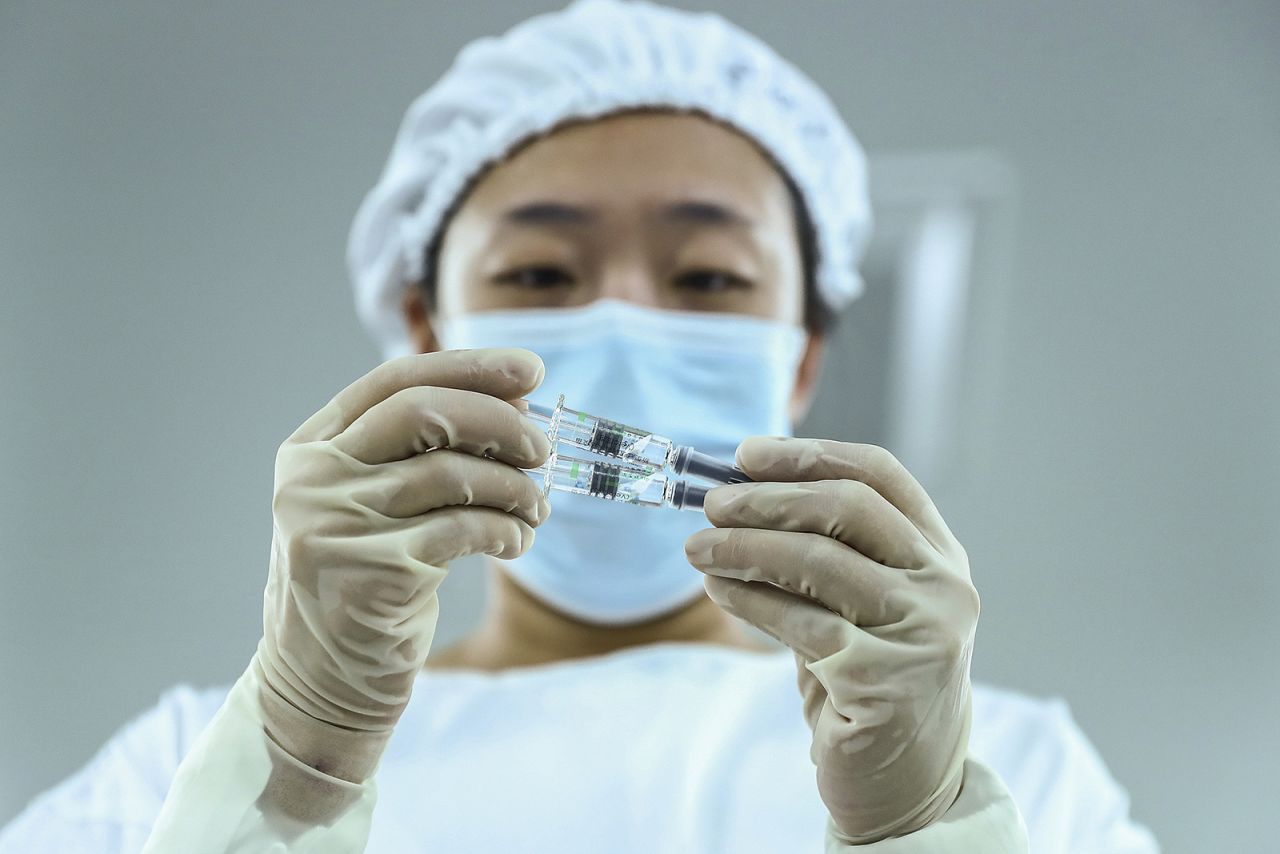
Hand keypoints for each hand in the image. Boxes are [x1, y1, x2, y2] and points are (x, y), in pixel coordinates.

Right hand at [253, 348, 550, 783]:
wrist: (321, 683)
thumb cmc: (365, 581)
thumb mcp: (375, 505)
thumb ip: (423, 453)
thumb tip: (517, 403)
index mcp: (310, 447)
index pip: (395, 380)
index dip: (469, 367)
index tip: (530, 370)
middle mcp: (312, 479)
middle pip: (423, 413)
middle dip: (499, 422)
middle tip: (544, 448)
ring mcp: (333, 525)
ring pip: (451, 473)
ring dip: (513, 487)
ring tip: (536, 507)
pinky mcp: (369, 573)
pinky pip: (462, 529)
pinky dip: (505, 529)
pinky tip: (518, 541)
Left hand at [685, 437, 977, 842]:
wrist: (906, 784)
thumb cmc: (869, 681)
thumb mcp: (859, 604)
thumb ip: (823, 550)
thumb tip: (737, 493)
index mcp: (940, 555)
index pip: (880, 476)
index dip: (810, 456)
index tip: (747, 453)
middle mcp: (944, 586)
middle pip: (848, 508)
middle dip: (769, 498)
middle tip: (711, 503)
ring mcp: (922, 633)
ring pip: (818, 561)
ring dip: (745, 546)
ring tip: (698, 547)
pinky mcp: (884, 680)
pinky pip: (799, 622)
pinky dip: (748, 598)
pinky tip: (718, 588)